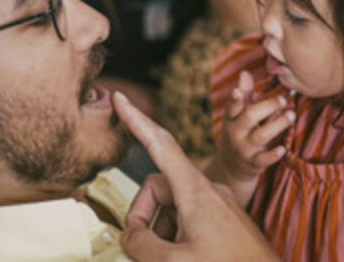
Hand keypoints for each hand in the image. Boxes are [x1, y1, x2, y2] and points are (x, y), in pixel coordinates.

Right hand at [113, 91, 278, 261]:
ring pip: (173, 206)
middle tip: (142, 247)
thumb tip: (131, 235)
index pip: (160, 144)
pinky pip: (190, 217)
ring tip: (170, 257)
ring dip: (162, 231)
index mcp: (195, 191)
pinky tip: (184, 256)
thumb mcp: (175, 261)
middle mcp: (206, 190)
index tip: (120, 98)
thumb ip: (142, 244)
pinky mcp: (223, 218)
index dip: (136, 120)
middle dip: (144, 215)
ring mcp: (216, 204)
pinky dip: (178, 235)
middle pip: (159, 186)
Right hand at [206, 70, 293, 203]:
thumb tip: (245, 73)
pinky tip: (283, 148)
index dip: (234, 99)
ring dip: (277, 125)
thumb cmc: (239, 134)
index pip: (231, 107)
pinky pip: (263, 159)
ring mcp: (244, 149)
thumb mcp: (237, 117)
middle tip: (282, 99)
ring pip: (260, 136)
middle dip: (266, 107)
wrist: (231, 168)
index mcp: (231, 119)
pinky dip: (272, 155)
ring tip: (291, 115)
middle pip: (249, 117)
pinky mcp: (253, 163)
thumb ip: (244, 96)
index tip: (238, 91)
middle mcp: (235, 133)